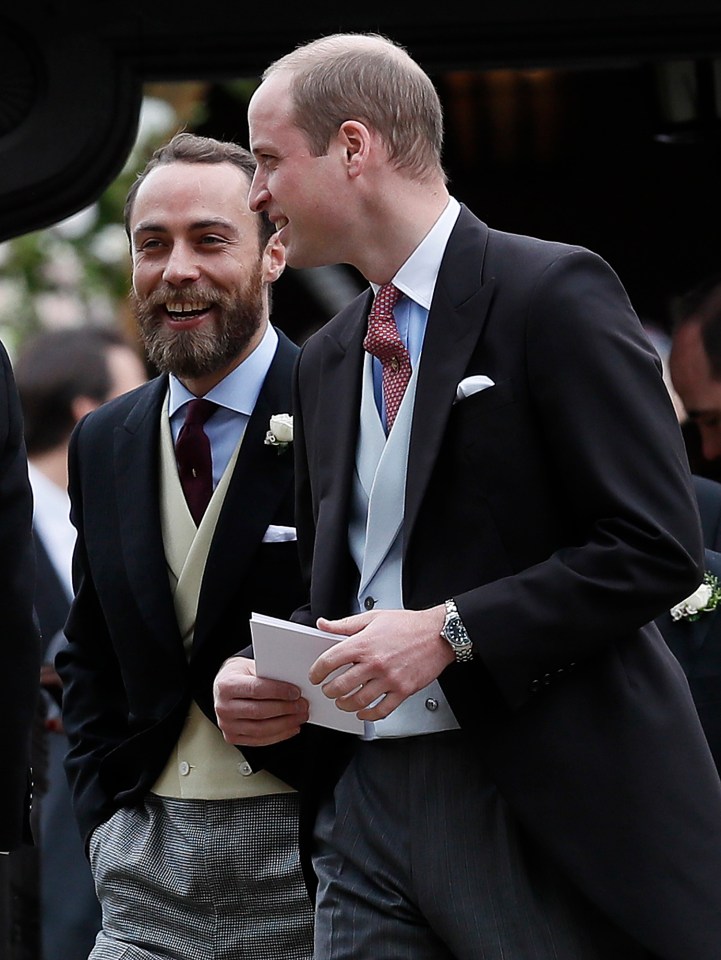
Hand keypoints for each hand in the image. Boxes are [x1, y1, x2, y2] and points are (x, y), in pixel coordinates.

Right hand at [213, 656, 308, 746]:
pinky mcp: (232, 737)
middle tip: (302, 705)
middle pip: (259, 711)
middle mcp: (223, 707)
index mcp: (226, 685)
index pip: (256, 689)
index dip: (278, 692)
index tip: (296, 692)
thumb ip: (269, 675)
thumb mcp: (251, 666)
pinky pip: (259, 740)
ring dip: (285, 724)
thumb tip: (294, 685)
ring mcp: (226, 725)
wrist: (223, 686)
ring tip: (300, 717)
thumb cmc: (239, 675)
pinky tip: (291, 727)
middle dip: (286, 709)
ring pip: (260, 729)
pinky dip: (279, 735)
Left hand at [310, 606, 452, 721]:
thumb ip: (345, 624)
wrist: (439, 633)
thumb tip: (323, 625)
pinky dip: (368, 715)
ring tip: (343, 702)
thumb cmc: (408, 625)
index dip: (317, 671)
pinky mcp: (403, 690)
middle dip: (329, 691)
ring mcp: (389, 679)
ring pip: (358, 701)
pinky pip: (381, 710)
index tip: (315, 675)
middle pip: (340, 686)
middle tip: (328, 690)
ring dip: (345, 705)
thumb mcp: (373, 618)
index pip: (329, 661)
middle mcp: (375, 663)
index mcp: (364, 644)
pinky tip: (364, 712)